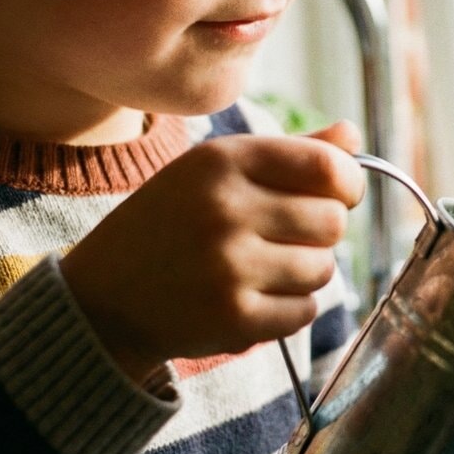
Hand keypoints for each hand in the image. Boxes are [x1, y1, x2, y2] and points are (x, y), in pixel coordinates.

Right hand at [62, 121, 364, 382]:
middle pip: (334, 221)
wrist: (100, 301)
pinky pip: (305, 311)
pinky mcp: (234, 318)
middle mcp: (224, 209)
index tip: (338, 194)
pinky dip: (289, 309)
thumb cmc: (169, 225)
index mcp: (221, 161)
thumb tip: (353, 135)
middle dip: (319, 232)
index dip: (348, 183)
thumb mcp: (214, 171)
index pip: (329, 168)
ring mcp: (229, 267)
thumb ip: (289, 152)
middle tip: (282, 237)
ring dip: (304, 272)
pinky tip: (251, 299)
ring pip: (324, 269)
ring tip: (260, 269)